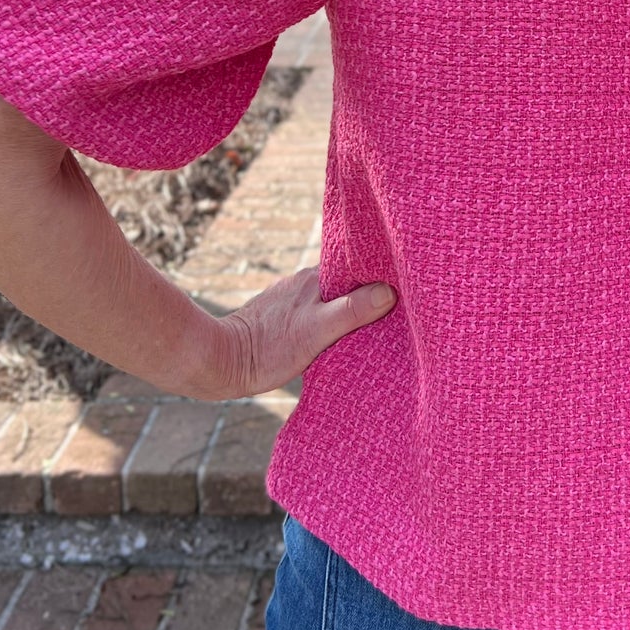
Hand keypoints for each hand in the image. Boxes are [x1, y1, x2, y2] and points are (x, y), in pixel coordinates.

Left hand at [207, 265, 396, 399]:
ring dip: (353, 309)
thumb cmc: (268, 347)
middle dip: (372, 291)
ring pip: (334, 299)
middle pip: (349, 283)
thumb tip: (388, 292)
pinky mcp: (285, 318)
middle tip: (402, 307)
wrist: (221, 362)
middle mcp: (305, 283)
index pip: (359, 267)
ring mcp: (294, 300)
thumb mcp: (316, 331)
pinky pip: (320, 313)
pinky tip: (343, 338)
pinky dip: (335, 321)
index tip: (408, 283)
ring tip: (378, 325)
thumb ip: (351, 311)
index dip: (382, 273)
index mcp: (316, 278)